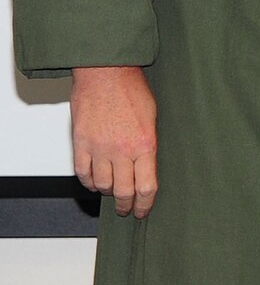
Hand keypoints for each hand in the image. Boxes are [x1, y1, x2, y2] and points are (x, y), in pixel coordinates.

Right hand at [71, 65, 157, 217]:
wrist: (106, 72)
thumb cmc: (133, 89)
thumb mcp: (154, 117)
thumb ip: (149, 144)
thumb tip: (149, 166)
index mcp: (145, 144)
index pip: (146, 187)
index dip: (145, 204)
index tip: (143, 211)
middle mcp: (122, 150)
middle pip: (123, 191)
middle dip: (126, 205)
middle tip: (127, 209)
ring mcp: (99, 148)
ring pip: (102, 185)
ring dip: (108, 193)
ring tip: (112, 192)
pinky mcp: (80, 142)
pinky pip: (83, 172)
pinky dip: (89, 182)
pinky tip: (95, 182)